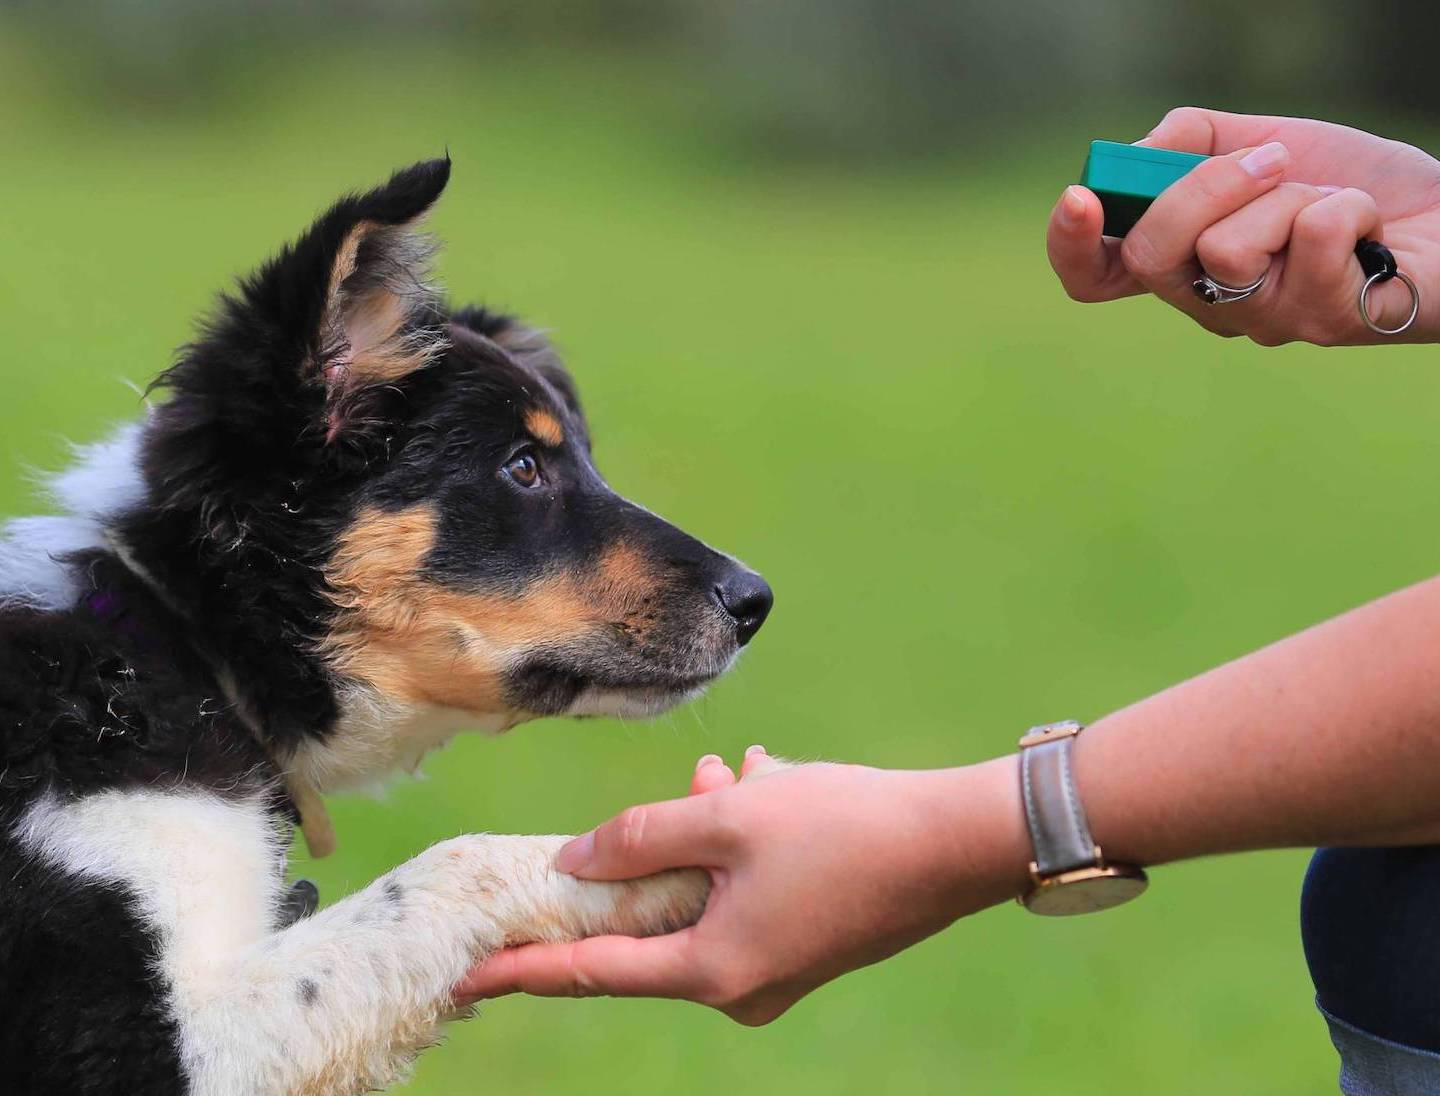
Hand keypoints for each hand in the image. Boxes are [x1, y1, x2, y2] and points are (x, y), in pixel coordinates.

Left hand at [452, 749, 1027, 1024]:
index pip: (590, 971)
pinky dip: (742, 842)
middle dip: (648, 854)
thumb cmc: (844, 826)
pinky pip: (745, 891)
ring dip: (705, 832)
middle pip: (652, 922)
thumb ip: (640, 837)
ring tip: (732, 774)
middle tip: (672, 795)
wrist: (958, 843)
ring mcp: (777, 968)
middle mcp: (741, 985)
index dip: (523, 969)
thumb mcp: (729, 818)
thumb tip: (573, 861)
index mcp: (711, 968)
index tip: (465, 974)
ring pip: (705, 892)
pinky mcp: (806, 941)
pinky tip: (765, 785)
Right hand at [1047, 107, 1439, 344]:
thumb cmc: (1350, 183)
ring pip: (1228, 250)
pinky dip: (1348, 206)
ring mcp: (1262, 322)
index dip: (1071, 247)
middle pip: (1150, 257)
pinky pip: (1311, 239)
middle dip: (1204, 187)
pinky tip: (1368, 227)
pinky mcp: (1323, 323)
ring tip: (1329, 201)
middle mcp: (1208, 303)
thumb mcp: (1261, 140)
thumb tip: (1138, 157)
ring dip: (1292, 196)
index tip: (1080, 198)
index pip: (1095, 275)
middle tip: (1267, 161)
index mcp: (1181, 262)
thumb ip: (1190, 141)